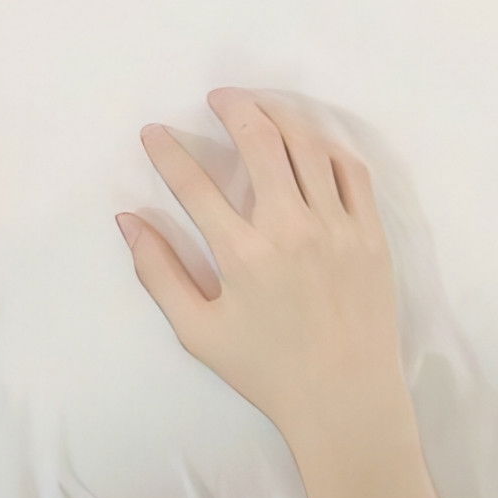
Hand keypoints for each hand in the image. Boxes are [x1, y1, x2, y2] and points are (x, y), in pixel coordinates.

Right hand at [119, 89, 405, 436]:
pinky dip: (327, 147)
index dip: (167, 151)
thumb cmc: (267, 370)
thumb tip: (127, 220)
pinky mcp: (370, 233)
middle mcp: (291, 230)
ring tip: (260, 107)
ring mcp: (337, 227)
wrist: (346, 399)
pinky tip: (309, 142)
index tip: (154, 132)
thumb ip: (159, 272)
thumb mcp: (198, 331)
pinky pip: (351, 171)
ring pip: (308, 146)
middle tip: (217, 98)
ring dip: (280, 115)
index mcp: (243, 255)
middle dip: (232, 108)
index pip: (194, 183)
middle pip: (260, 142)